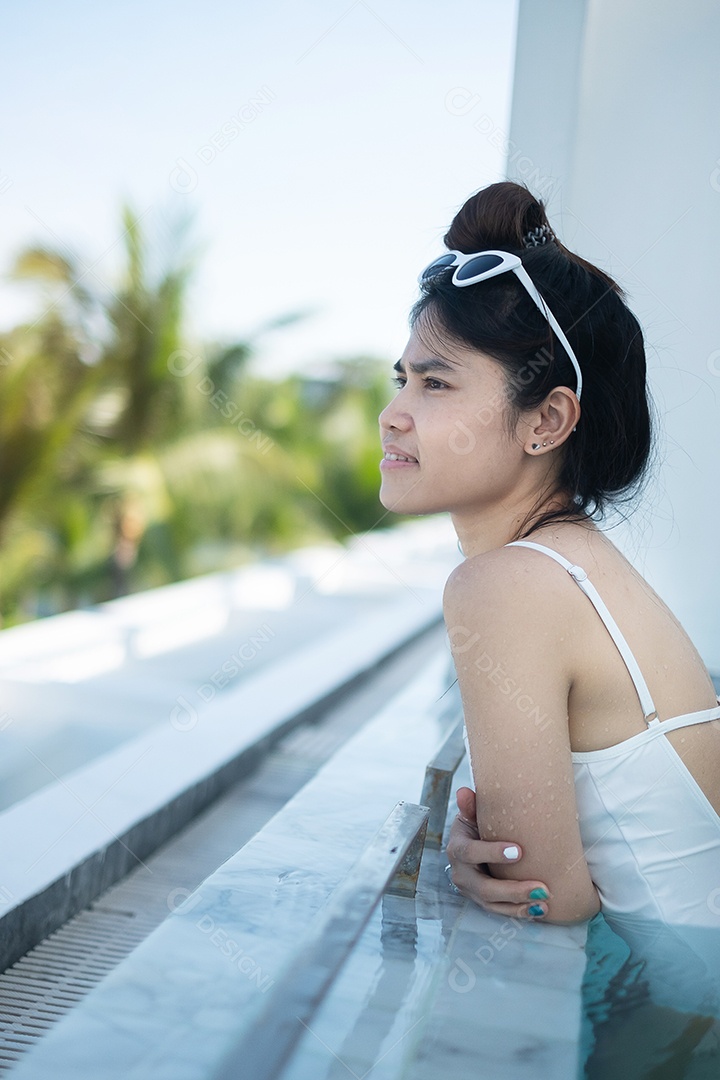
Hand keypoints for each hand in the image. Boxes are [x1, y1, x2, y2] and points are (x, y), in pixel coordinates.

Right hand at [445, 787, 549, 918]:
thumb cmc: (475, 827)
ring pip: (494, 904)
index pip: (471, 853)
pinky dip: (520, 912)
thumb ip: (471, 806)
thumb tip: (464, 792)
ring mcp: (471, 891)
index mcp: (458, 849)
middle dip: (513, 890)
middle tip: (541, 887)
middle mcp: (461, 874)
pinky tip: (540, 910)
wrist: (469, 846)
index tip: (519, 851)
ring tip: (544, 901)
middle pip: (484, 888)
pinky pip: (500, 911)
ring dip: (520, 905)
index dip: (492, 853)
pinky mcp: (483, 902)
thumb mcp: (471, 815)